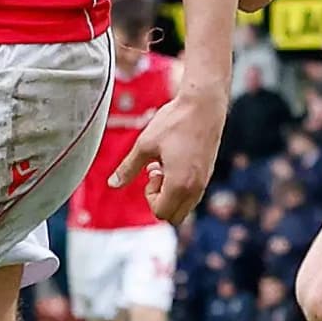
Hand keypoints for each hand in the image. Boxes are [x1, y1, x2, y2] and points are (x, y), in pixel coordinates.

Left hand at [112, 82, 229, 228]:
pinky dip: (182, 186)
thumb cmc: (174, 121)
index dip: (150, 197)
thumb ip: (128, 168)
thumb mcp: (145, 144)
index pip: (161, 213)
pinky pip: (193, 193)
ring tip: (166, 166)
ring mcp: (204, 180)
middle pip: (174, 216)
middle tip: (156, 174)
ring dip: (172, 193)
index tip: (150, 173)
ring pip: (185, 206)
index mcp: (179, 184)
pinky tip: (175, 160)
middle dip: (161, 200)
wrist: (204, 104)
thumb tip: (113, 184)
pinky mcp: (208, 172)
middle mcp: (195, 187)